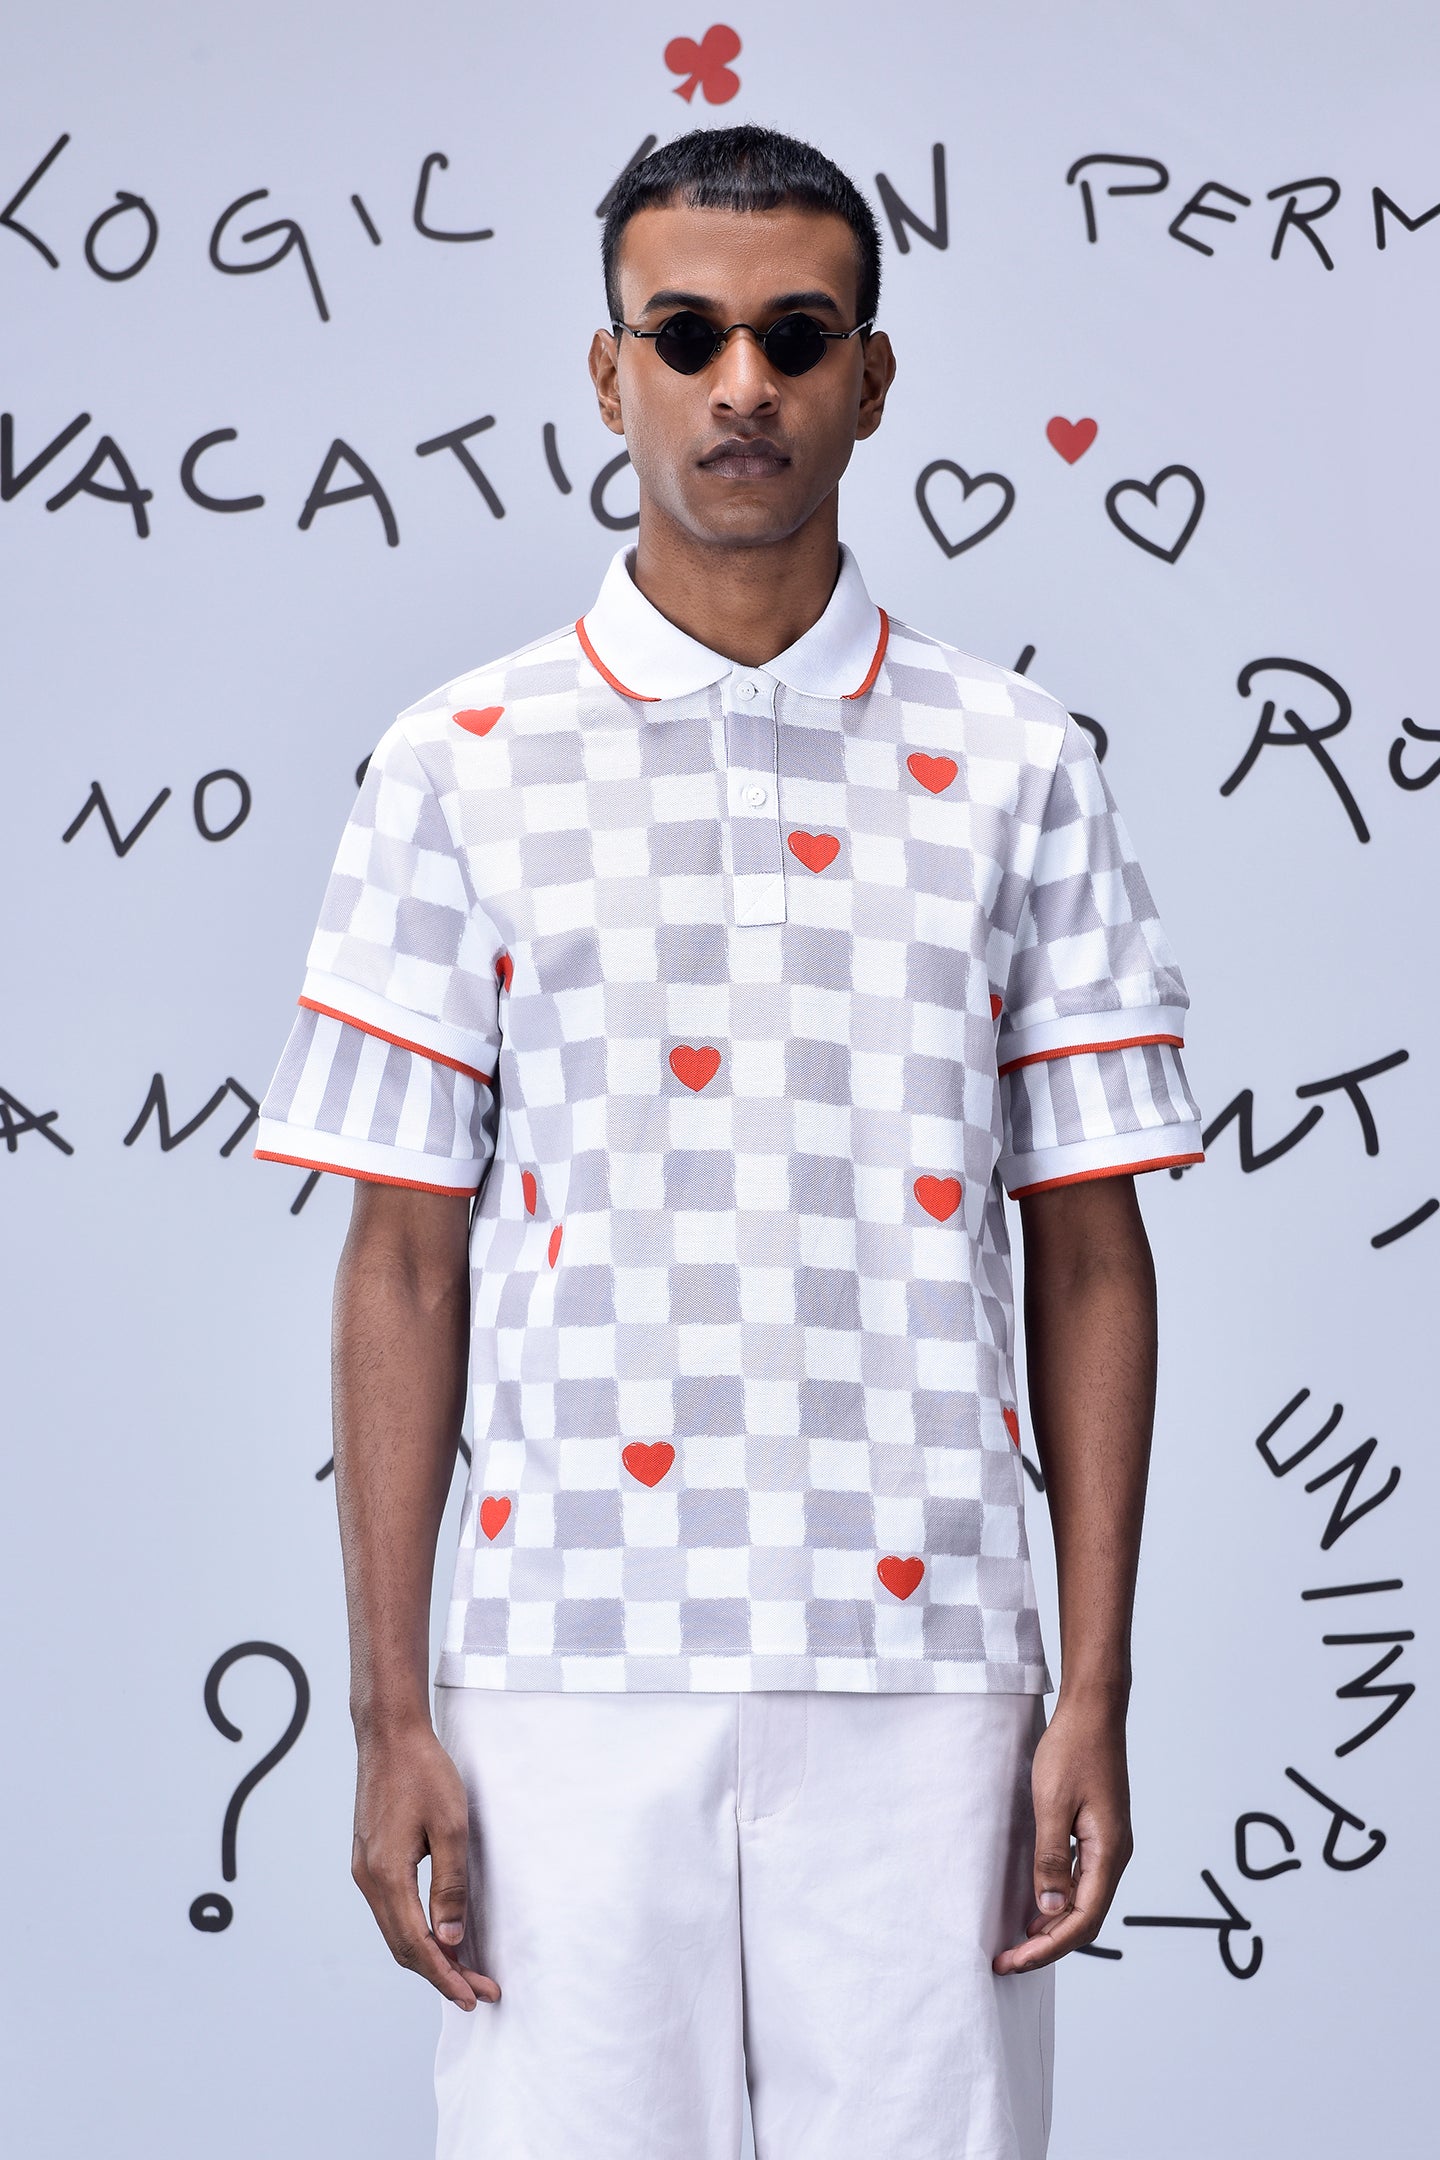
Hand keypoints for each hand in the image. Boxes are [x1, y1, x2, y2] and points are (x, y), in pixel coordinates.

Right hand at [351, 1719, 500, 2009]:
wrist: (389, 1734)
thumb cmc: (423, 1772)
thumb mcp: (451, 1827)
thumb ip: (451, 1886)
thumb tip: (450, 1938)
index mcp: (387, 1875)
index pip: (417, 1945)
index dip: (446, 1975)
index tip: (474, 1995)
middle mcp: (368, 1879)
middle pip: (403, 1947)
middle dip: (441, 1973)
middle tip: (477, 1991)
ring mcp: (365, 1869)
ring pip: (395, 1931)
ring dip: (428, 1955)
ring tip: (463, 1970)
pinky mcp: (369, 1858)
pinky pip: (391, 1909)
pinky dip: (415, 1930)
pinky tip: (439, 1933)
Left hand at [992, 1692, 1132, 1973]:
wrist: (1093, 1711)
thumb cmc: (1072, 1750)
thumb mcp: (1051, 1804)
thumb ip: (1050, 1858)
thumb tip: (1049, 1909)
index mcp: (1108, 1853)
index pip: (1082, 1920)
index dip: (1047, 1947)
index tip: (1013, 1961)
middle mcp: (1115, 1855)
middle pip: (1086, 1919)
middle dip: (1047, 1945)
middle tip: (1008, 1961)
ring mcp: (1109, 1845)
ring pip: (1084, 1902)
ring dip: (1053, 1926)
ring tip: (1017, 1943)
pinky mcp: (1099, 1833)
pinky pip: (1082, 1880)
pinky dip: (1059, 1901)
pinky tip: (1036, 1906)